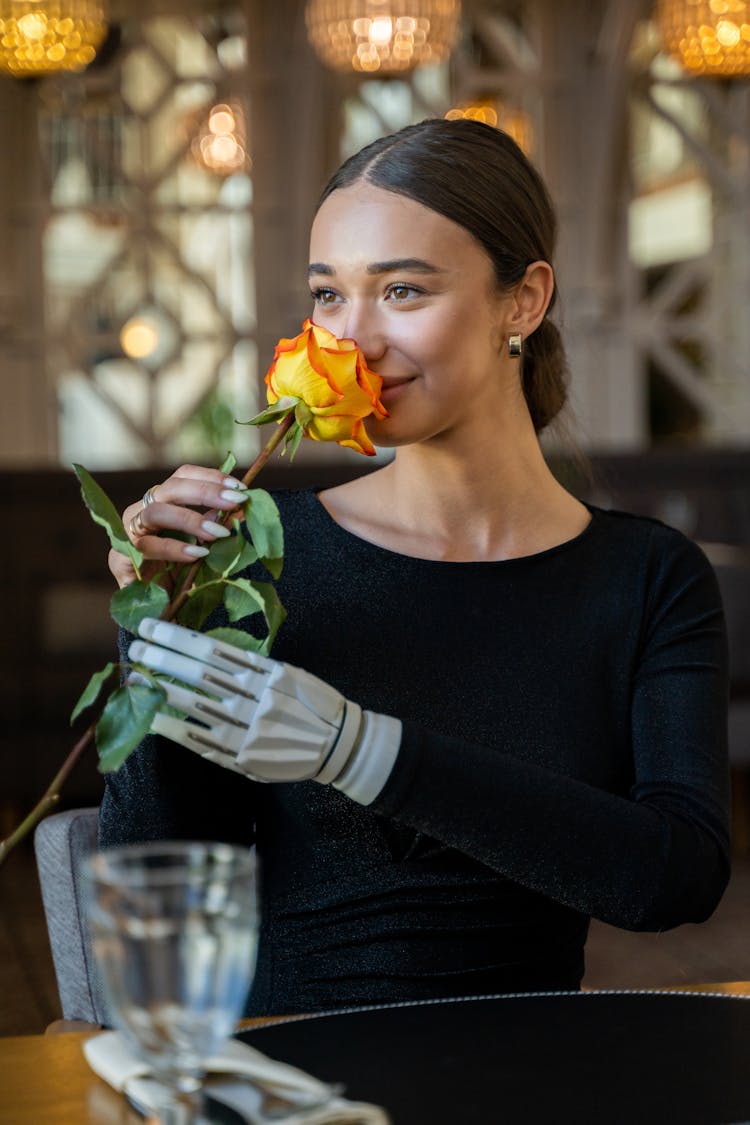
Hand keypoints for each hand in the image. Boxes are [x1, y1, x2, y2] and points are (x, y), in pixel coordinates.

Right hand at [110, 465, 250, 588]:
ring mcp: (129, 532)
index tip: (239, 487)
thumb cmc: (176, 571)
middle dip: (206, 492)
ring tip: (218, 533)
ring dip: (190, 519)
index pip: (183, 476)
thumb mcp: (201, 546)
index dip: (210, 477)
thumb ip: (216, 527)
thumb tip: (242, 510)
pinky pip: (147, 546)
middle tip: (235, 501)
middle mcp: (142, 510)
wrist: (148, 606)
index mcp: (160, 502)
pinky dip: (175, 549)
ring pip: (156, 512)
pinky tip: (197, 555)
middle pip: (170, 488)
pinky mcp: (120, 557)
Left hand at [129, 619, 401, 803]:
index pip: (213, 649)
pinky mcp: (243, 757)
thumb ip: (252, 666)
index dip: (178, 638)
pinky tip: (152, 718)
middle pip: (199, 673)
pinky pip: (201, 741)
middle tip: (135, 646)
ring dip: (160, 690)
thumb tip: (208, 653)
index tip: (151, 627)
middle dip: (163, 658)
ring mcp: (248, 729)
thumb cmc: (313, 704)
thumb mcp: (288, 673)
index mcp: (267, 673)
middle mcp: (256, 699)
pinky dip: (174, 729)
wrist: (338, 745)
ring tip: (134, 678)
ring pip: (196, 705)